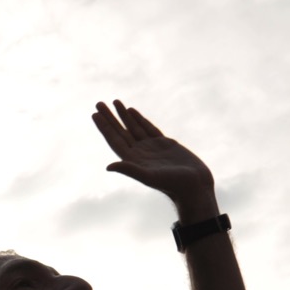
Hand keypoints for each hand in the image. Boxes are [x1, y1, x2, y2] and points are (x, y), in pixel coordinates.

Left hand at [90, 101, 216, 219]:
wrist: (195, 187)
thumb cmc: (173, 185)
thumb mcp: (150, 177)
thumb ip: (130, 170)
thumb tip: (109, 166)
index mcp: (133, 160)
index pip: (115, 140)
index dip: (104, 127)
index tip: (95, 114)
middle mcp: (140, 153)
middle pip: (121, 131)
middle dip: (110, 118)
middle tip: (98, 103)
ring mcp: (152, 148)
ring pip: (134, 127)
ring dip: (123, 115)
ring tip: (115, 102)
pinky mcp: (165, 144)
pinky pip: (148, 128)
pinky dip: (139, 119)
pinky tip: (131, 111)